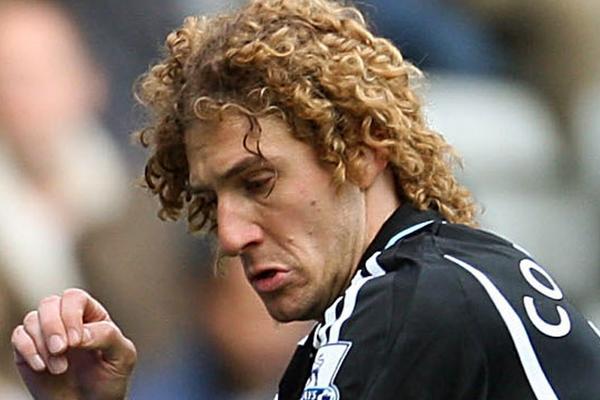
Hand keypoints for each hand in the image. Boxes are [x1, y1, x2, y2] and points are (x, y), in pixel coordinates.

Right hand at [10, 288, 136, 399]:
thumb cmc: (110, 378)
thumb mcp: (123, 356)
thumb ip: (107, 336)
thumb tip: (80, 332)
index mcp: (92, 315)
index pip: (75, 298)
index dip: (71, 315)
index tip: (76, 342)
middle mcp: (67, 319)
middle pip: (50, 303)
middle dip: (52, 326)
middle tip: (61, 350)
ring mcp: (47, 333)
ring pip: (32, 319)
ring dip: (42, 344)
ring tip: (59, 368)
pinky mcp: (30, 349)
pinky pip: (19, 336)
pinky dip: (27, 350)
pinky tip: (42, 367)